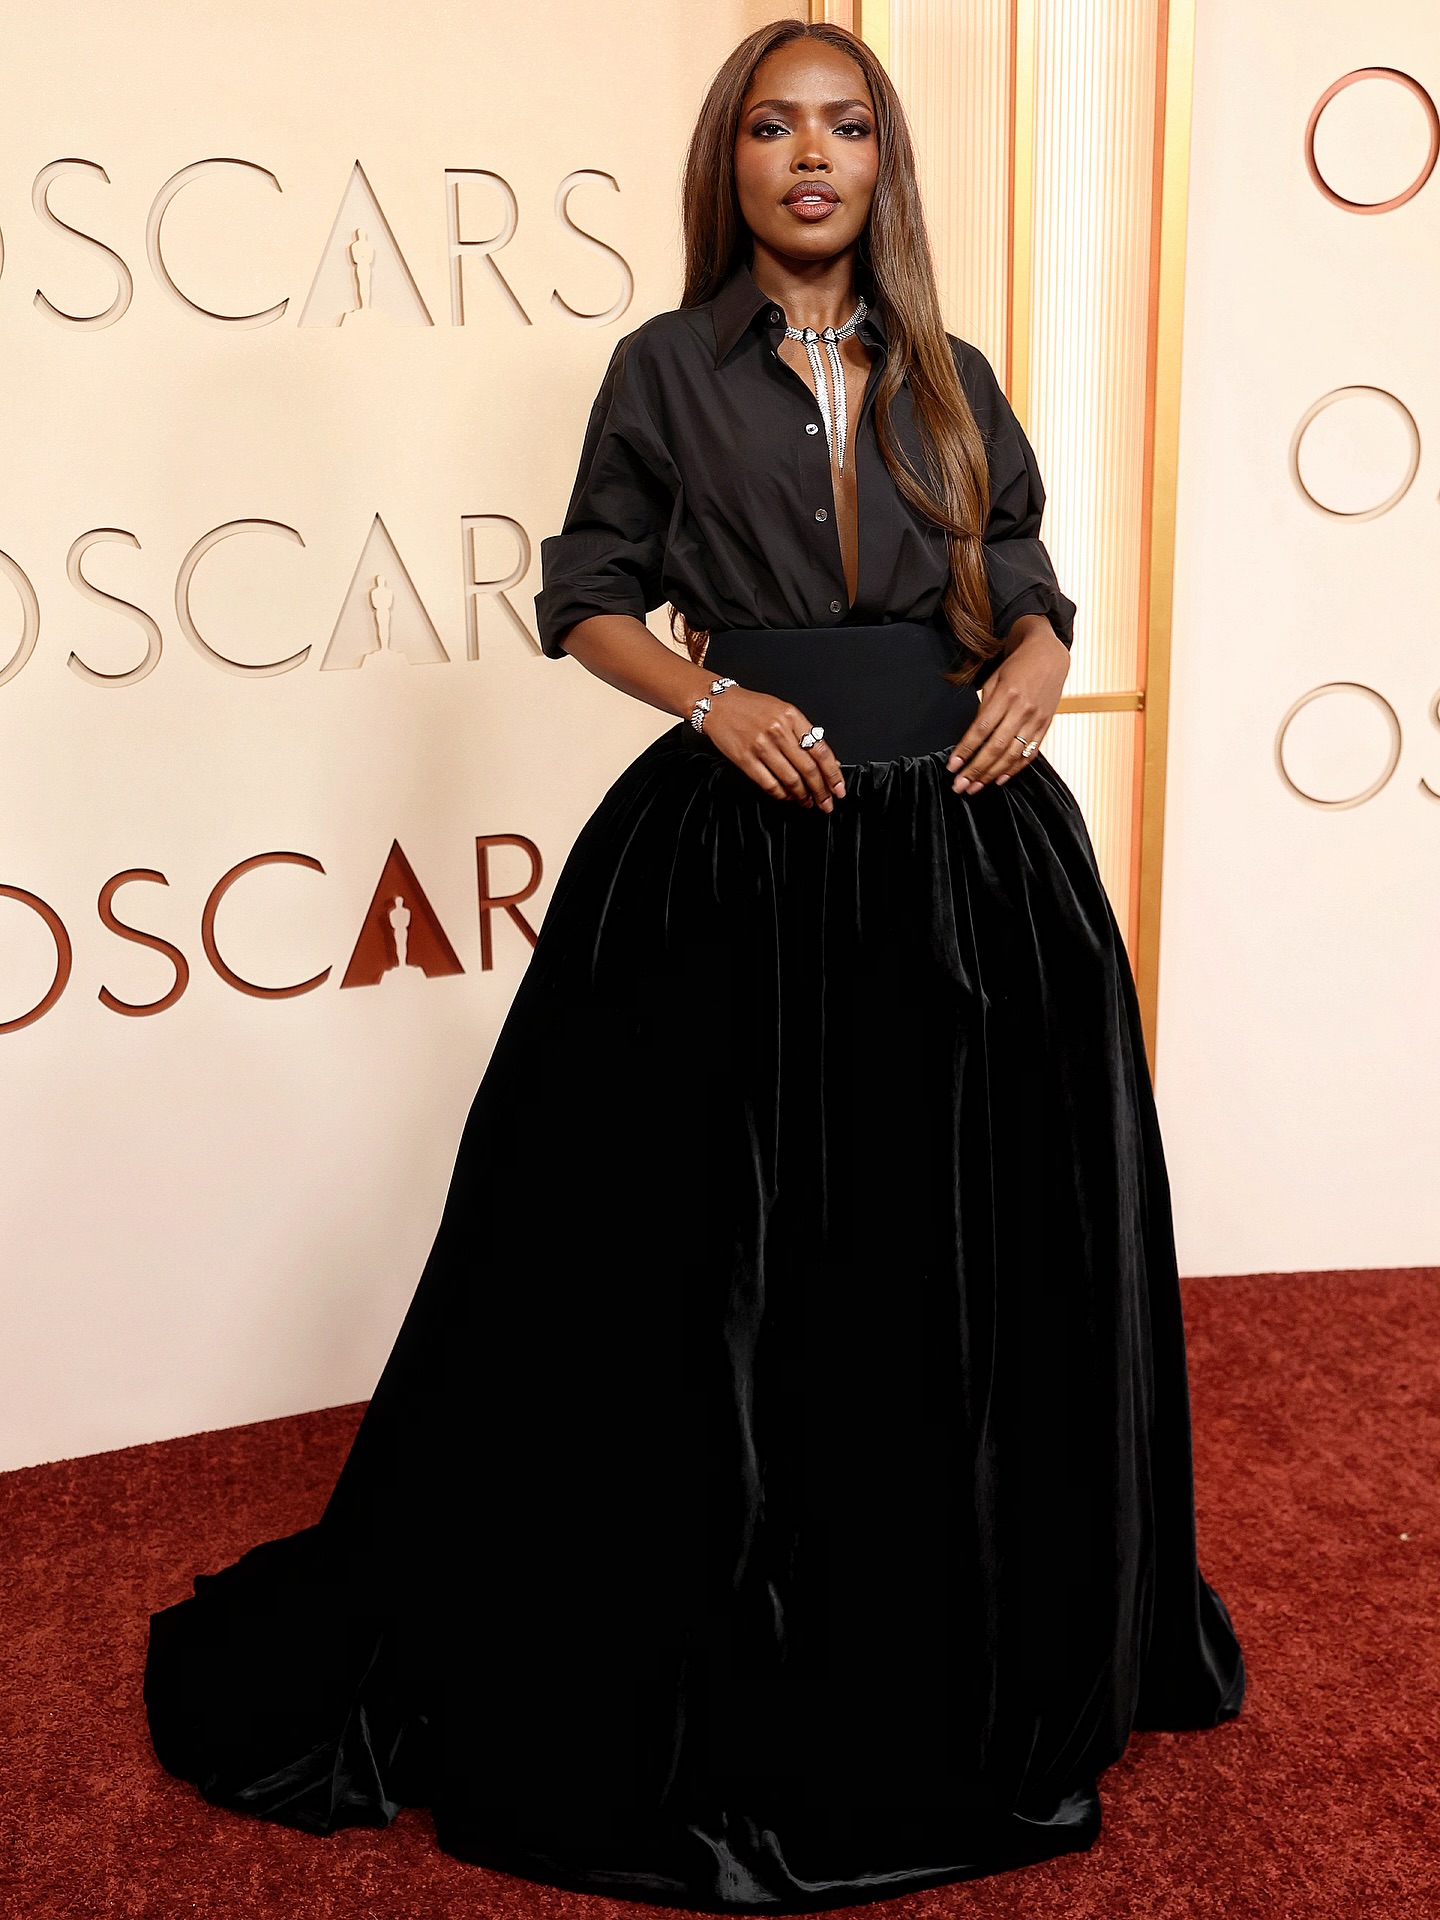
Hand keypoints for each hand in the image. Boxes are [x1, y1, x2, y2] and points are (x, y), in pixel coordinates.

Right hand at [702, 686, 846, 811]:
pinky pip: (769, 784)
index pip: (820, 750)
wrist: (718, 704)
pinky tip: (787, 797)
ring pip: (791, 780)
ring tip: (808, 802)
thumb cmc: (751, 707)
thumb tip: (825, 761)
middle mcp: (778, 731)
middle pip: (808, 769)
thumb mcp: (783, 711)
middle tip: (827, 803)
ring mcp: (761, 746)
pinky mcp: (745, 759)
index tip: (838, 788)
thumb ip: (803, 733)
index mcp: (792, 716)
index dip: (833, 774)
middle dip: (821, 791)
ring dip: (803, 796)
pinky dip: (782, 795)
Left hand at [948, 617, 1069, 794]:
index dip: (966, 750)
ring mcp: (1036, 720)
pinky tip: (999, 780)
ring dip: (992, 774)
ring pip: (1012, 755)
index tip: (952, 766)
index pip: (981, 729)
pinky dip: (1014, 769)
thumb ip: (984, 707)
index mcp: (1007, 695)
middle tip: (959, 786)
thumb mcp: (995, 680)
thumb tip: (971, 737)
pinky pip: (1029, 754)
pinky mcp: (1045, 727)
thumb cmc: (1017, 667)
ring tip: (975, 787)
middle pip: (996, 747)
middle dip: (975, 770)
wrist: (1049, 656)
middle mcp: (1023, 710)